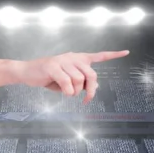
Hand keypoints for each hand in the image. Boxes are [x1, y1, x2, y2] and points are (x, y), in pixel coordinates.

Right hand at [15, 50, 129, 103]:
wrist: (27, 72)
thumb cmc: (48, 77)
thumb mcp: (67, 81)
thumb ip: (81, 83)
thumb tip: (93, 88)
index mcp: (76, 59)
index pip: (97, 56)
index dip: (112, 55)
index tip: (126, 52)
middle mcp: (71, 57)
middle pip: (91, 74)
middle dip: (90, 90)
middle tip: (86, 100)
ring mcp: (62, 60)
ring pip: (79, 80)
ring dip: (74, 91)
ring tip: (66, 92)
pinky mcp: (52, 65)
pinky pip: (66, 82)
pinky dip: (67, 91)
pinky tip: (62, 92)